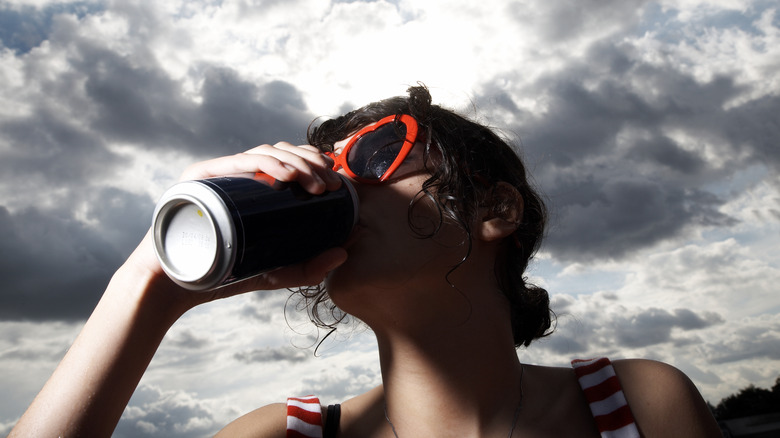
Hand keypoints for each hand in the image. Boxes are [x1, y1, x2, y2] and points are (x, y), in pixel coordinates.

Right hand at [125, 142, 348, 309]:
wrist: (173, 288)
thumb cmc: (222, 276)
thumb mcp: (274, 272)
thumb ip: (307, 267)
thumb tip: (344, 253)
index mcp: (252, 188)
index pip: (288, 163)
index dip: (314, 164)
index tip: (335, 182)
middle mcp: (236, 175)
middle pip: (280, 153)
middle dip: (311, 164)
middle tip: (330, 186)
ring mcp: (218, 173)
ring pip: (264, 153)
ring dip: (296, 163)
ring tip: (315, 185)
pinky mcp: (200, 177)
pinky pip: (238, 162)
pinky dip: (266, 164)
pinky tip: (288, 177)